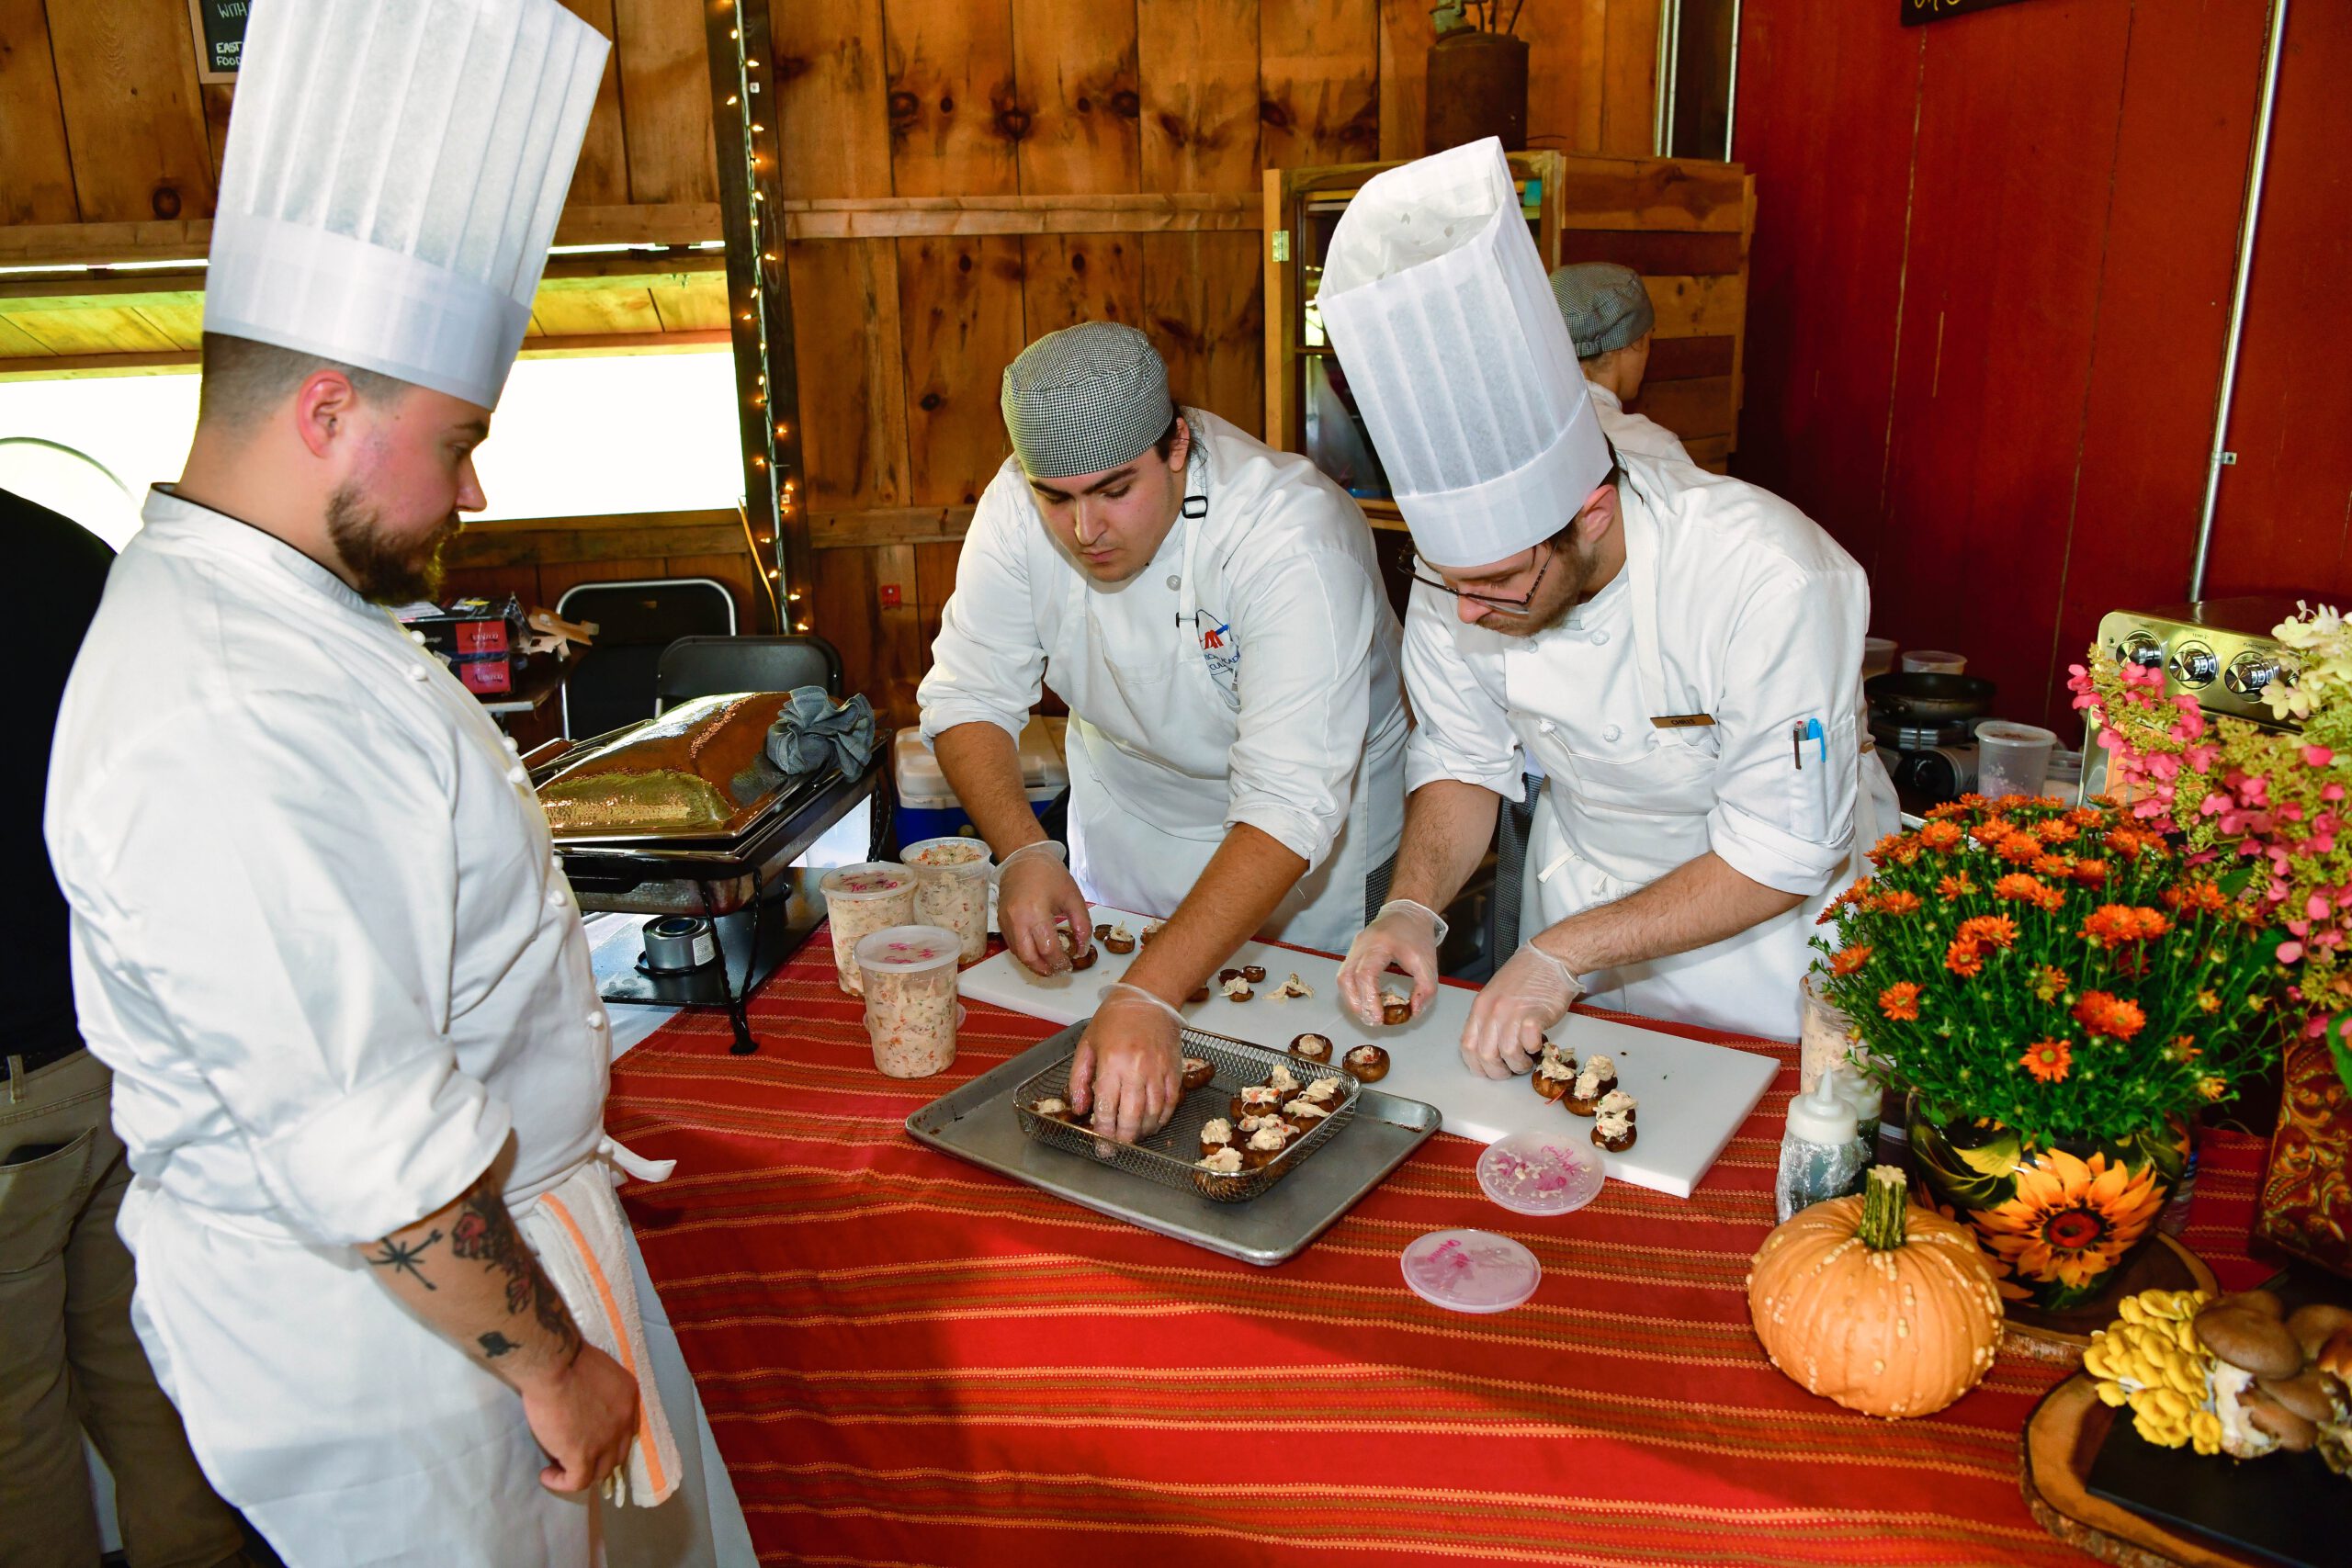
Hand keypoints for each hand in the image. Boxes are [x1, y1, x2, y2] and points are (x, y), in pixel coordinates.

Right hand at [521, 1343, 638, 1494]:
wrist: (554, 1364)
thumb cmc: (568, 1358)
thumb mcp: (598, 1370)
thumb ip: (599, 1389)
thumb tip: (585, 1399)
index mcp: (628, 1397)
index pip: (626, 1428)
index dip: (609, 1438)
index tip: (589, 1438)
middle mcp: (624, 1421)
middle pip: (617, 1453)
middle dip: (599, 1458)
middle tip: (575, 1455)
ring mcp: (606, 1441)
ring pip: (601, 1472)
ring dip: (582, 1473)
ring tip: (559, 1468)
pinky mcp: (583, 1455)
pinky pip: (577, 1482)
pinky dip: (562, 1483)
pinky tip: (547, 1475)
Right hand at [997, 842, 1091, 976]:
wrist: (1024, 859)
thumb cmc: (1050, 875)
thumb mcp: (1073, 897)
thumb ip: (1082, 925)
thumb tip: (1082, 950)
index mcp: (1035, 912)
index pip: (1048, 948)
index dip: (1060, 962)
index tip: (1070, 964)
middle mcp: (1017, 920)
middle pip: (1029, 957)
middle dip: (1045, 969)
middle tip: (1059, 971)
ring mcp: (1006, 922)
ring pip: (1018, 954)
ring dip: (1034, 964)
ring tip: (1050, 966)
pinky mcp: (1001, 922)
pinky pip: (1013, 945)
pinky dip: (1026, 954)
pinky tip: (1039, 953)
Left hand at [1067, 983, 1183, 1144]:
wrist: (1148, 998)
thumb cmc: (1113, 1020)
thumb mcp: (1086, 1045)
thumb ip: (1079, 1079)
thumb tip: (1081, 1108)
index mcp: (1112, 1062)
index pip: (1107, 1106)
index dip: (1104, 1130)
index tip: (1101, 1145)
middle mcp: (1137, 1069)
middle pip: (1132, 1116)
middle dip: (1124, 1138)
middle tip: (1117, 1148)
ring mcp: (1159, 1071)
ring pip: (1153, 1113)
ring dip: (1143, 1131)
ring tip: (1132, 1137)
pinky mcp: (1175, 1070)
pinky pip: (1171, 1102)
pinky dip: (1162, 1118)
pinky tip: (1152, 1124)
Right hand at [1337, 899, 1447, 1026]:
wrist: (1408, 911)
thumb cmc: (1417, 936)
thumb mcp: (1429, 963)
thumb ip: (1425, 990)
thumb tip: (1413, 1012)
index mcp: (1379, 945)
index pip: (1365, 974)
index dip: (1369, 999)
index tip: (1379, 1019)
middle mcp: (1361, 946)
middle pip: (1346, 979)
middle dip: (1357, 1004)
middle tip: (1372, 1021)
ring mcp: (1354, 949)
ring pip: (1342, 978)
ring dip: (1353, 1000)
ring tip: (1368, 1014)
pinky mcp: (1354, 953)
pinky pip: (1347, 975)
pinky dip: (1354, 992)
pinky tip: (1368, 1000)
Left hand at [1461, 941, 1582, 1080]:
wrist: (1550, 958)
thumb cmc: (1525, 976)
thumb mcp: (1495, 996)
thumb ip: (1488, 1020)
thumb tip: (1488, 1049)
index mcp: (1480, 1008)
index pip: (1467, 1046)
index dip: (1477, 1065)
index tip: (1489, 1071)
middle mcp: (1492, 1011)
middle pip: (1485, 1055)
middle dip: (1498, 1071)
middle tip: (1511, 1070)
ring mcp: (1513, 1012)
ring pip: (1507, 1053)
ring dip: (1518, 1064)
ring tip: (1527, 1059)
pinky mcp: (1535, 1014)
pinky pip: (1529, 1043)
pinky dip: (1533, 1049)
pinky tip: (1537, 1043)